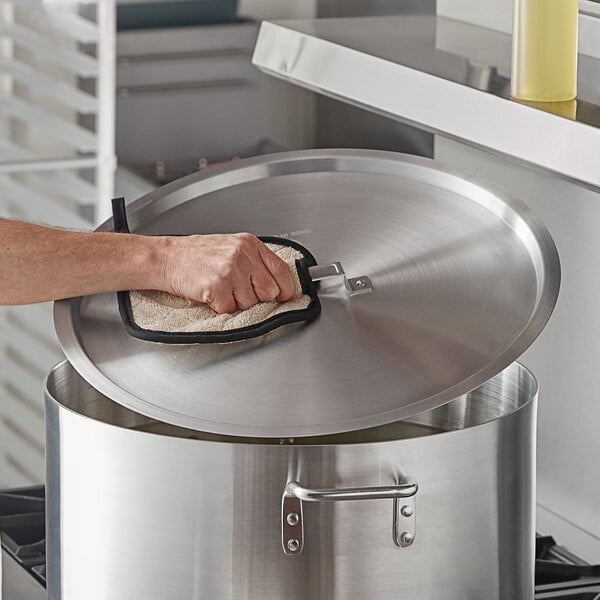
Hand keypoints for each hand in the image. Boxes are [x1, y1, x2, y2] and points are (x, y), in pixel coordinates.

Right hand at [159, 233, 295, 312]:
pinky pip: (230, 310)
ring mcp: (230, 271)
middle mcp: (242, 255)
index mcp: (249, 244)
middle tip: (237, 290)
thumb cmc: (197, 255)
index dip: (286, 288)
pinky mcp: (217, 287)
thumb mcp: (231, 247)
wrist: (167, 258)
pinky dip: (220, 307)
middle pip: (269, 292)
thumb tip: (278, 285)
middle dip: (256, 298)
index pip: (282, 270)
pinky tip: (211, 294)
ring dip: (235, 303)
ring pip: (250, 304)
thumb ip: (255, 262)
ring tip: (220, 288)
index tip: (285, 296)